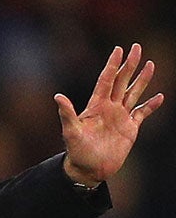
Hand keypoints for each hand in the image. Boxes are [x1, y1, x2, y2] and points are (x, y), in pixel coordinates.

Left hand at [56, 43, 162, 187]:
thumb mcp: (71, 132)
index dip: (112, 65)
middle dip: (129, 64)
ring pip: (133, 93)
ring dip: (142, 79)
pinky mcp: (130, 128)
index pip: (106, 80)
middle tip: (137, 47)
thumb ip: (67, 114)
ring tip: (150, 64)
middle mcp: (109, 108)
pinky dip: (151, 105)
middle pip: (121, 81)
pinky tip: (159, 97)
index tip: (118, 49)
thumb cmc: (77, 152)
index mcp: (96, 106)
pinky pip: (142, 113)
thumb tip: (57, 96)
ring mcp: (120, 117)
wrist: (89, 170)